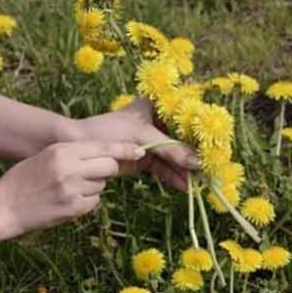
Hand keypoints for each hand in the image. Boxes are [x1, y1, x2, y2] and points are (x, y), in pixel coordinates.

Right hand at [0, 141, 143, 238]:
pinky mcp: (75, 208)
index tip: (140, 150)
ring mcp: (73, 190)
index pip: (104, 147)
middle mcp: (70, 169)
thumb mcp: (49, 155)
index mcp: (63, 151)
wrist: (6, 206)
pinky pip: (95, 200)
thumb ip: (76, 153)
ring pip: (102, 184)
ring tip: (69, 187)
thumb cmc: (28, 177)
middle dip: (108, 168)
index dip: (125, 149)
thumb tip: (111, 153)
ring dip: (93, 186)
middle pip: (110, 166)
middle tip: (92, 172)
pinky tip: (67, 200)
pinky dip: (87, 201)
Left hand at [66, 97, 198, 190]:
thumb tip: (198, 163)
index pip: (186, 117)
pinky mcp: (144, 157)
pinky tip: (183, 186)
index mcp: (158, 106)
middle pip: (183, 139)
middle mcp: (157, 121)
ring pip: (174, 155)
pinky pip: (163, 167)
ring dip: (184, 169)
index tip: (216, 147)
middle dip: (195, 155)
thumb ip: (172, 150)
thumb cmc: (108, 130)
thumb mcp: (144, 137)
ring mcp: (151, 140)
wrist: (75, 145)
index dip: (202, 132)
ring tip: (198, 183)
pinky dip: (172, 176)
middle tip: (209, 170)